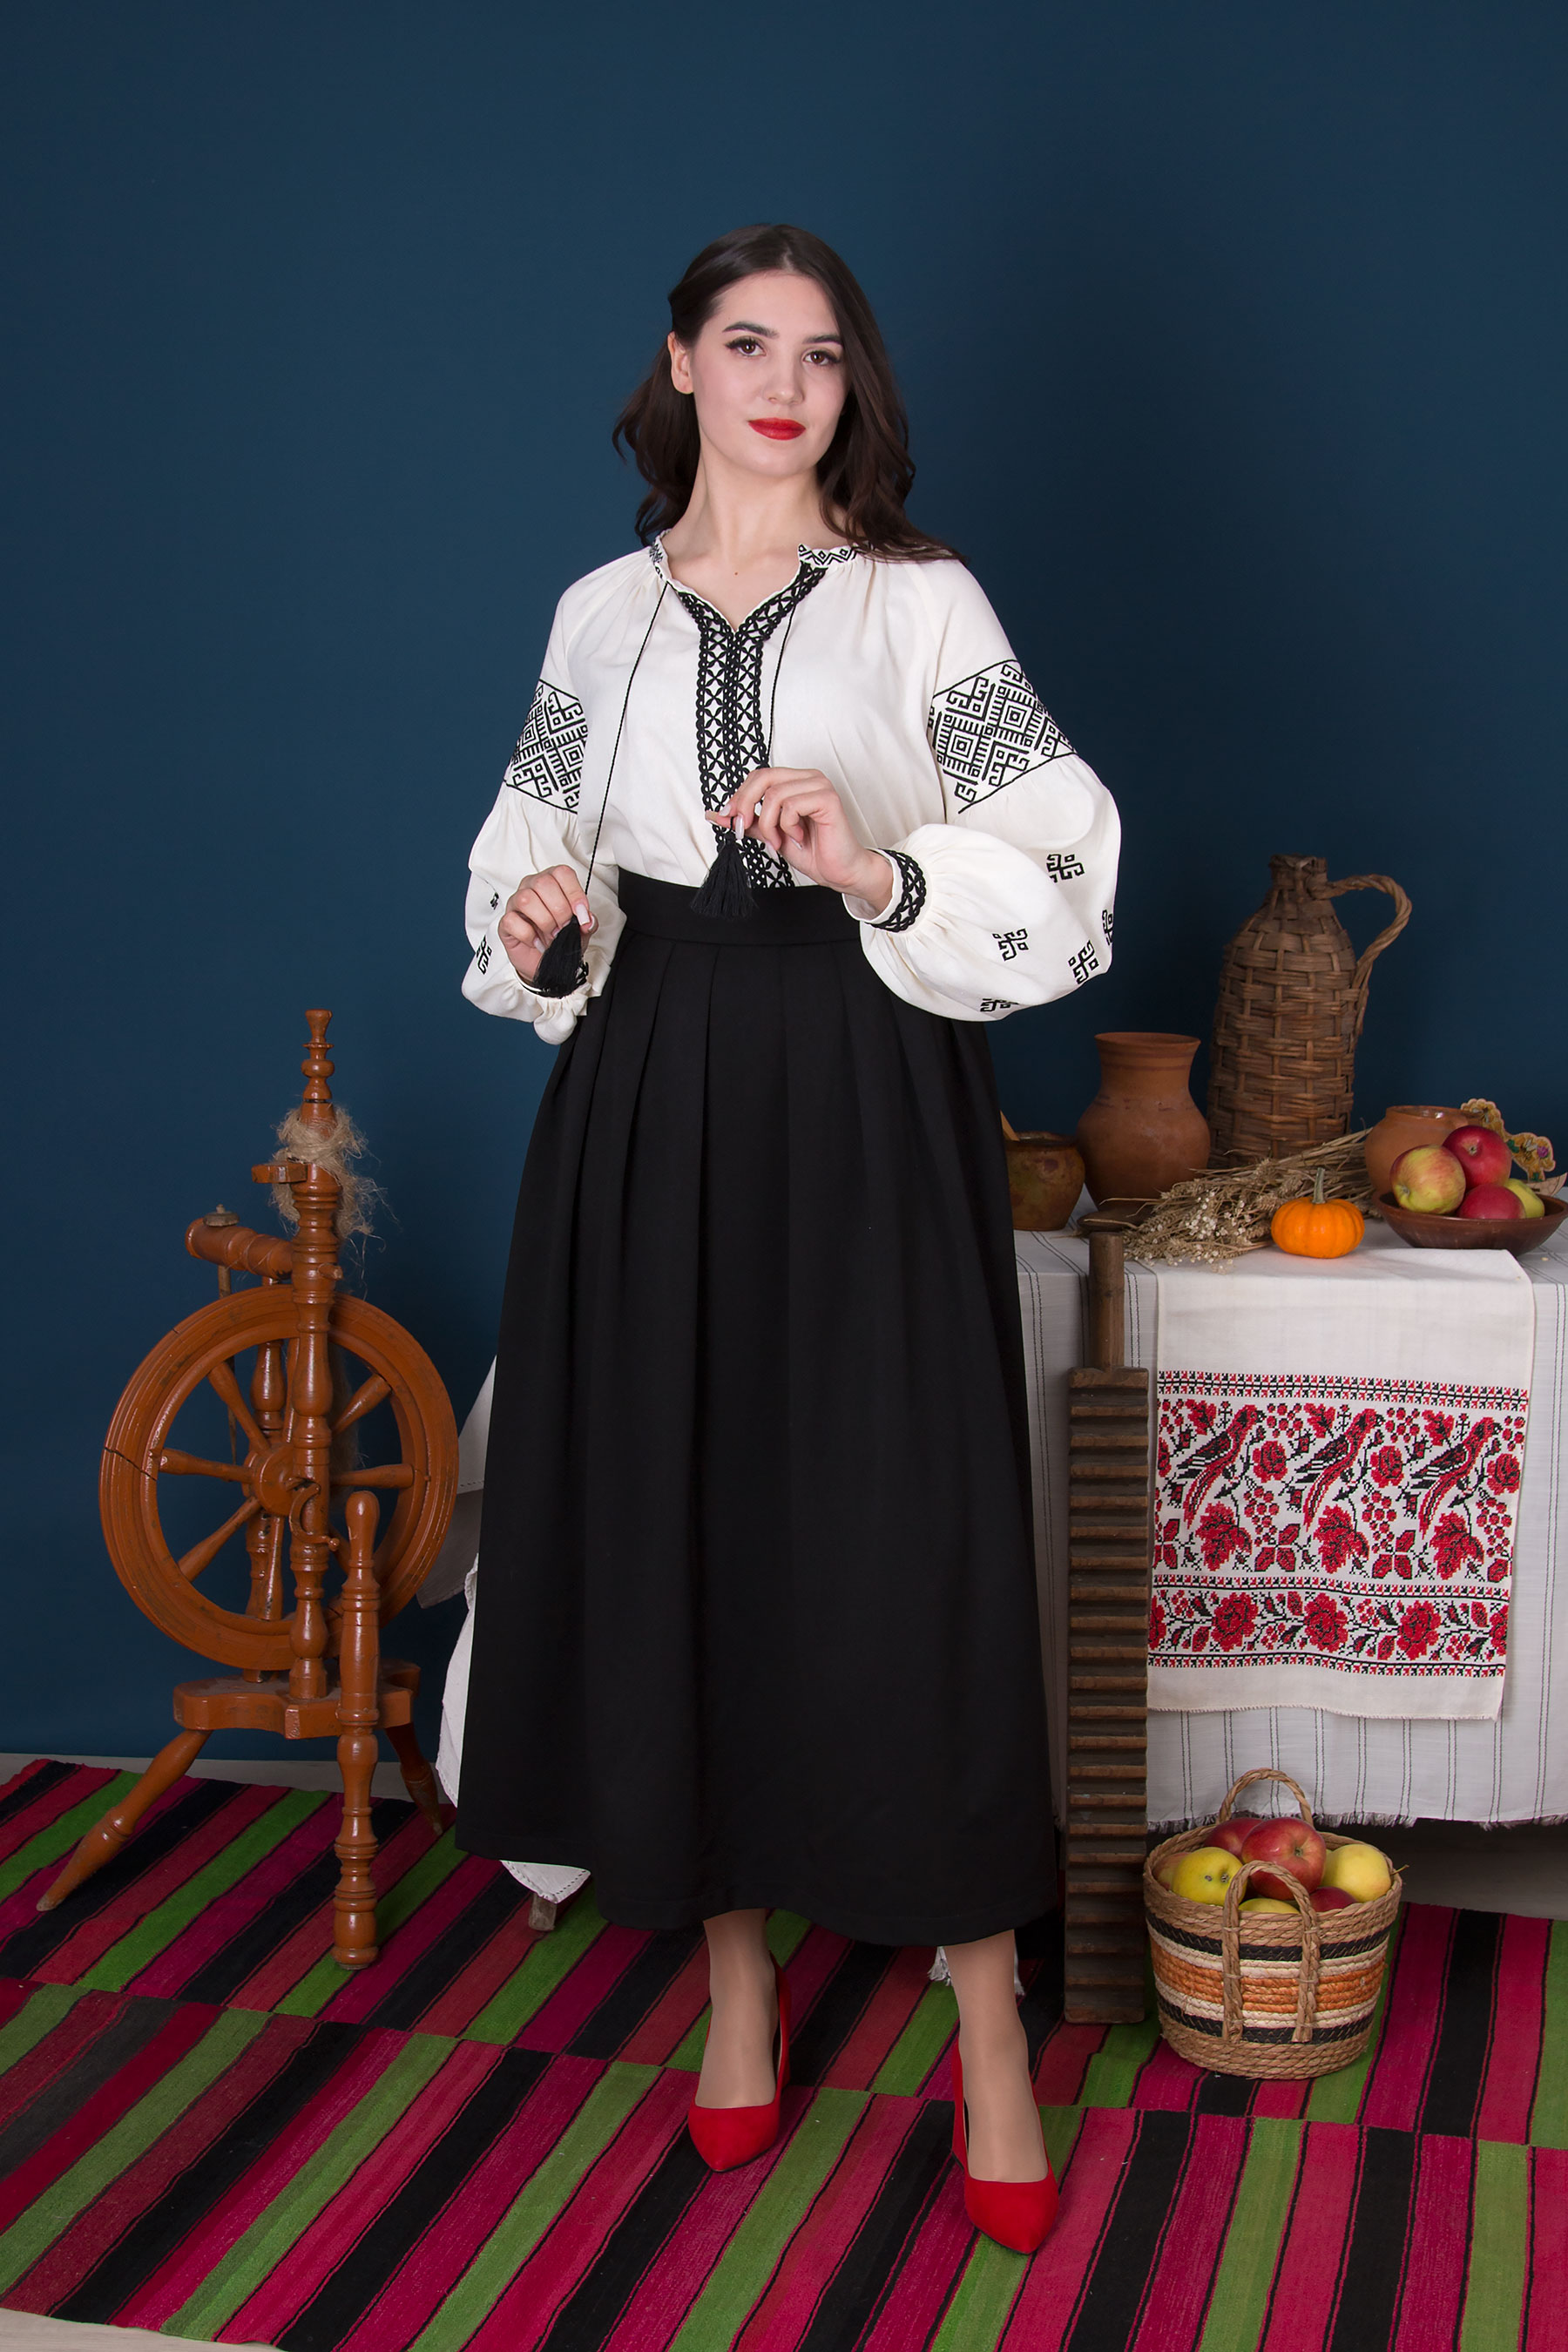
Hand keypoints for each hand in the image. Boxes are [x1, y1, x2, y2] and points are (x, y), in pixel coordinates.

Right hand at [498, 864, 593, 980]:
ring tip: (553, 936)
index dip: (574, 893)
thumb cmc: (560, 939)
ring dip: (545, 921)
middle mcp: (532, 888)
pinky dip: (529, 935)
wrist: (545, 961)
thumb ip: (588, 923)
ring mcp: (516, 903)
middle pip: (543, 883)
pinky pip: (512, 921)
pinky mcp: (506, 922)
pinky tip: (538, 942)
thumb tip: (588, 920)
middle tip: (565, 927)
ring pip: (526, 899)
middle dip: (560, 910)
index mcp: (552, 882)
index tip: (581, 914)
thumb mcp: (580, 930)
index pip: (562, 873)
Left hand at [711, 768, 893, 911]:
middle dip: (746, 805)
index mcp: (796, 781)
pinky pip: (791, 805)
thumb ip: (749, 821)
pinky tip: (798, 836)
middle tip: (744, 828)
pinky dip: (787, 825)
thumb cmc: (812, 852)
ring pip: (774, 794)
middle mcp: (808, 778)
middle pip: (763, 777)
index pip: (758, 775)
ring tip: (779, 840)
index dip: (739, 795)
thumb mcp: (771, 834)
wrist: (838, 872)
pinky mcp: (827, 798)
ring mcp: (820, 785)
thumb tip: (717, 815)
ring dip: (769, 824)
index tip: (728, 818)